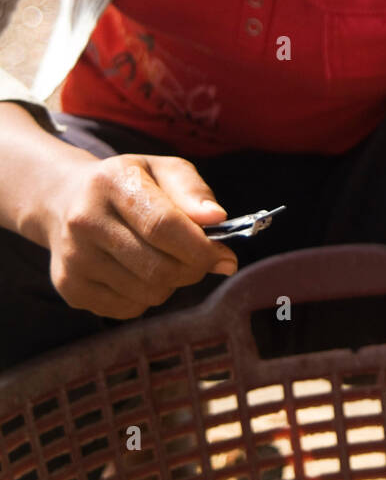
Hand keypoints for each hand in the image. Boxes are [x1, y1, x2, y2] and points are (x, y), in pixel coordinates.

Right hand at [38, 153, 237, 319]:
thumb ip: (193, 191)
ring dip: (172, 284)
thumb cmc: (129, 185)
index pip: (163, 226)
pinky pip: (128, 309)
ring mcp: (74, 257)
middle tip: (203, 261)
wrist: (66, 201)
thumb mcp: (162, 170)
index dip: (201, 248)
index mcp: (112, 182)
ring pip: (147, 293)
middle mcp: (85, 220)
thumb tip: (218, 219)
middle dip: (193, 269)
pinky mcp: (70, 287)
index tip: (225, 256)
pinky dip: (146, 298)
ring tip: (167, 260)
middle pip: (158, 267)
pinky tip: (139, 272)